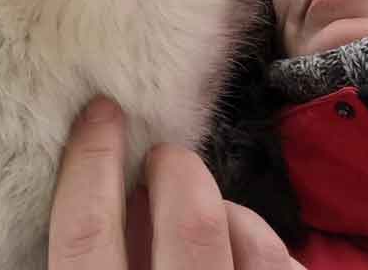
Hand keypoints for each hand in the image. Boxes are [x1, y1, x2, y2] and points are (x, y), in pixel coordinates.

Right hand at [49, 96, 304, 268]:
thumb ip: (102, 250)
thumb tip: (117, 190)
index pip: (87, 234)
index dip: (91, 162)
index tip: (101, 112)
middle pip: (191, 220)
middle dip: (179, 169)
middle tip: (166, 160)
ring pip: (251, 237)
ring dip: (225, 209)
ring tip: (209, 216)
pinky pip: (281, 261)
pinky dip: (258, 241)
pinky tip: (243, 250)